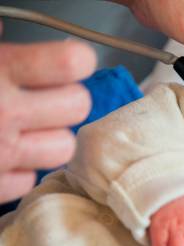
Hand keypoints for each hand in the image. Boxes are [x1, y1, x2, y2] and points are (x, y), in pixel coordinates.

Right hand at [0, 21, 95, 202]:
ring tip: (27, 129)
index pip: (70, 63)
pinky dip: (22, 170)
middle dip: (66, 100)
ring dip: (50, 138)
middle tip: (47, 97)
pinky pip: (31, 180)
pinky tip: (7, 156)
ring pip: (64, 147)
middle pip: (78, 106)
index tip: (73, 62)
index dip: (75, 60)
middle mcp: (4, 114)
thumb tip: (6, 29)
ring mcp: (1, 153)